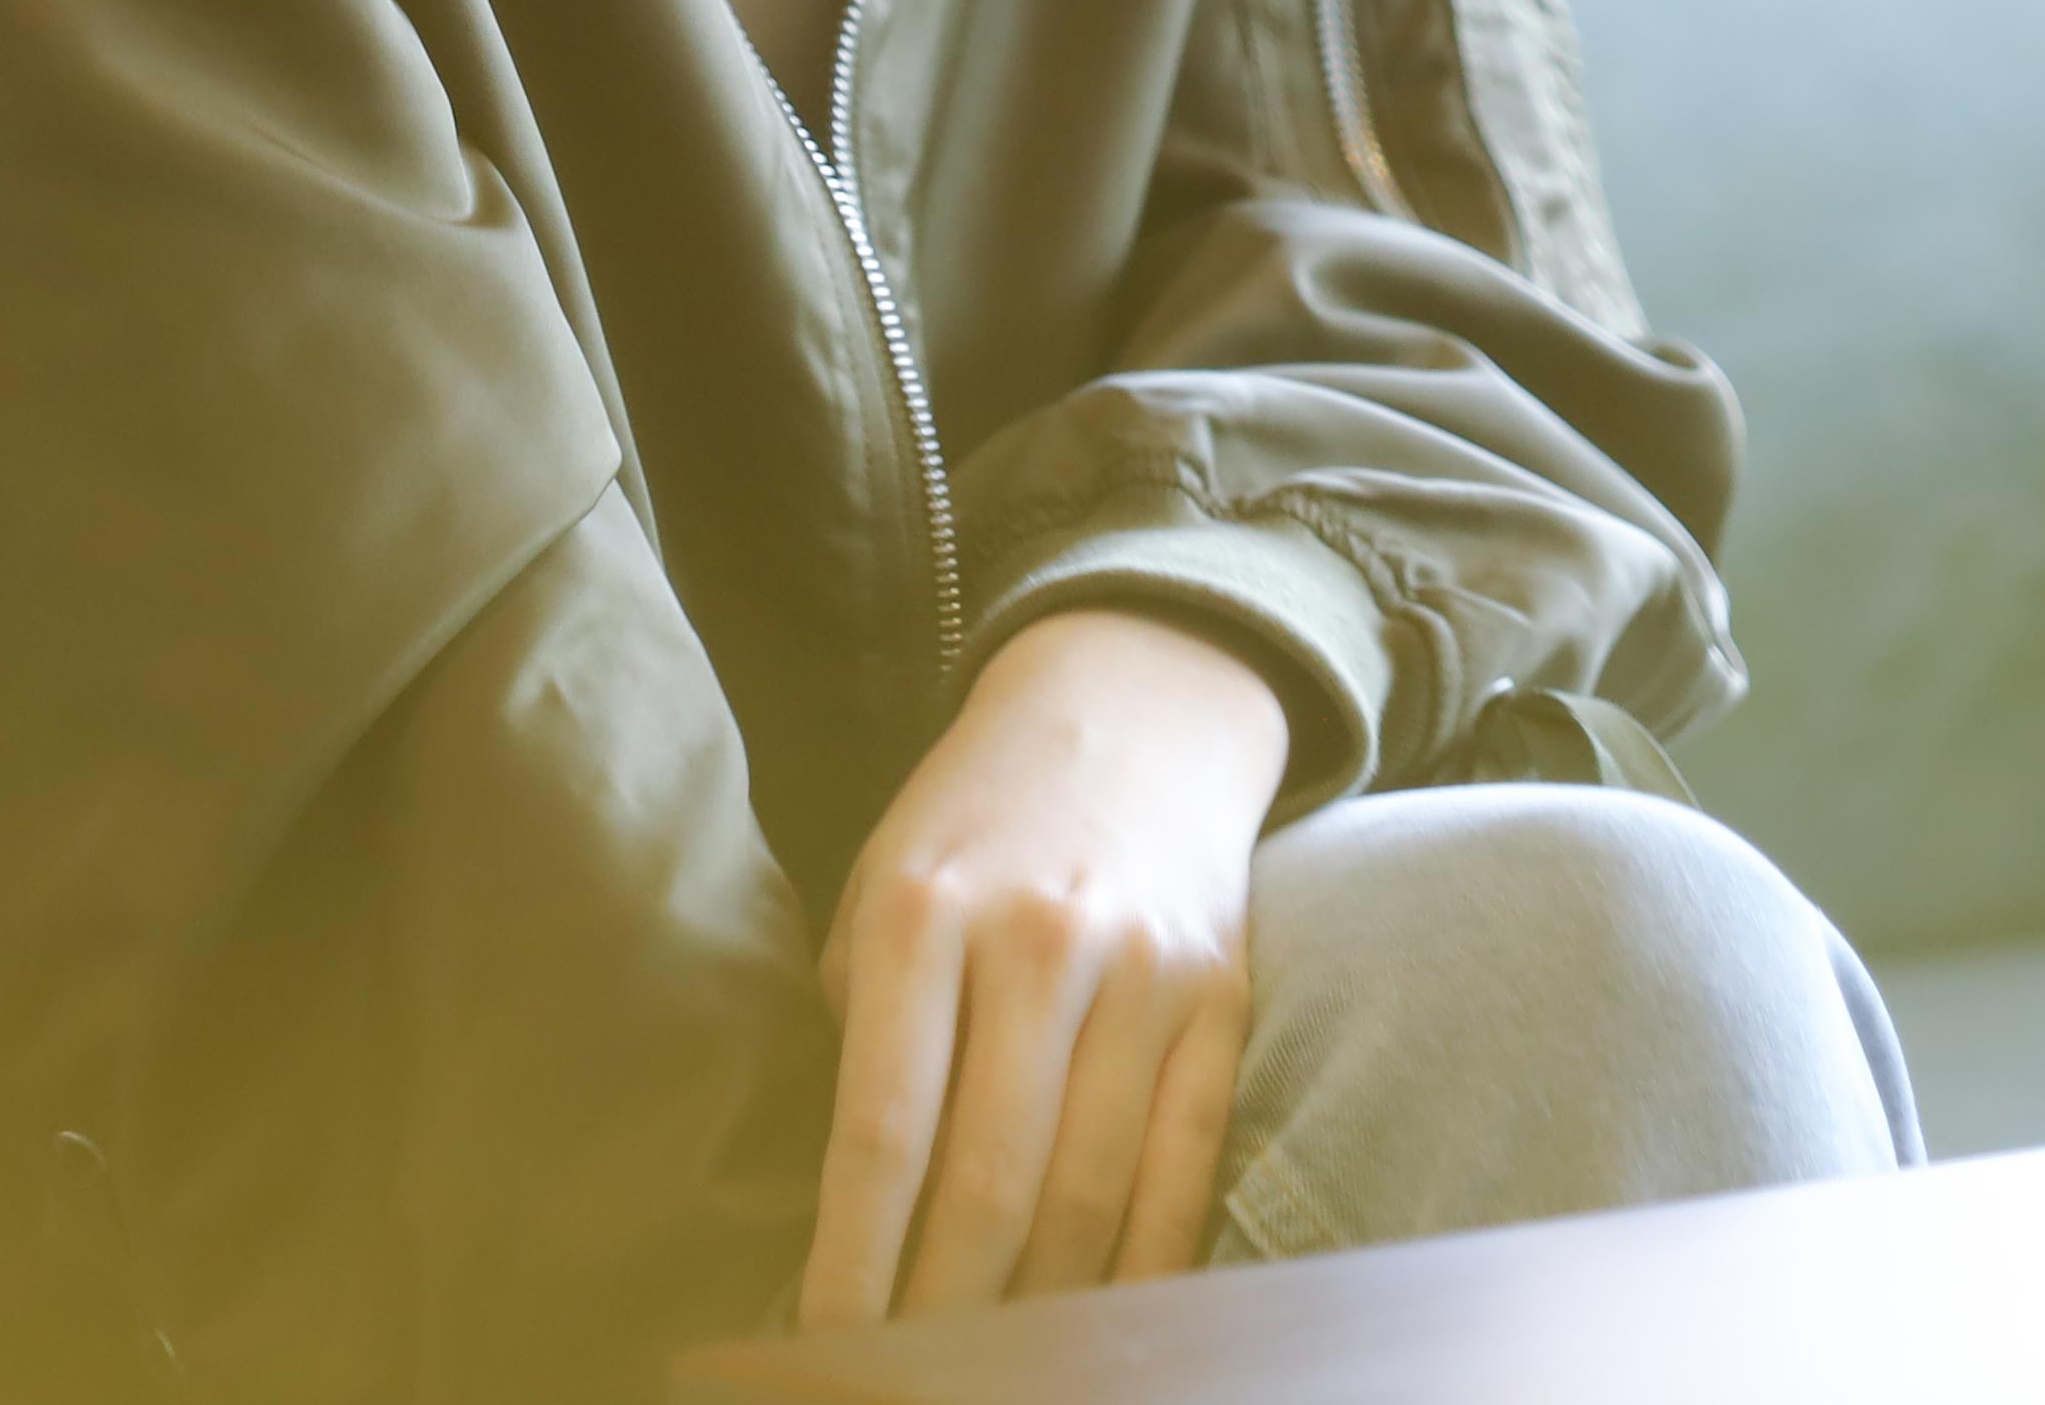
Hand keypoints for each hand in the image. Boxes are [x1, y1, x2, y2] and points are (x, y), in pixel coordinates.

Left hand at [798, 606, 1294, 1320]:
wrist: (1137, 708)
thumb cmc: (976, 824)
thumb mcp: (881, 886)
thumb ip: (863, 1028)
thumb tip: (849, 1206)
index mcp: (924, 914)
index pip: (883, 1133)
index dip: (852, 1263)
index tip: (823, 1345)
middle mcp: (1041, 941)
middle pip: (988, 1185)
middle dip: (936, 1313)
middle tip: (897, 1377)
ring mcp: (1145, 973)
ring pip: (1087, 1195)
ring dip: (1032, 1311)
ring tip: (984, 1366)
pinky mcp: (1221, 1001)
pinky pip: (1183, 1167)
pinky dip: (1140, 1265)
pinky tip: (1096, 1323)